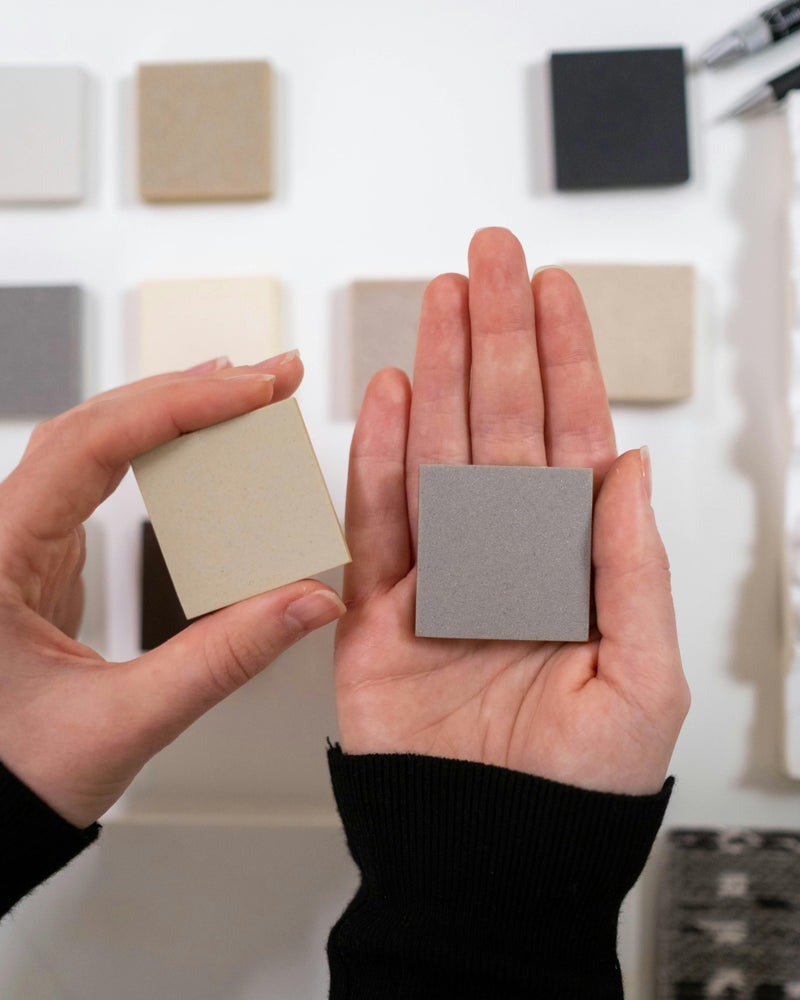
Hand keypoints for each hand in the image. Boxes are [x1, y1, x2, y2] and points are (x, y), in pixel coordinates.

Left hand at [0, 354, 344, 827]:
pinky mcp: (41, 555)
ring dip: (170, 411)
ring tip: (242, 393)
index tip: (255, 389)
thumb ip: (224, 659)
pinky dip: (156, 450)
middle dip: (188, 392)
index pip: (92, 444)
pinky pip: (98, 478)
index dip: (182, 406)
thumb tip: (310, 602)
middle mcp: (0, 533)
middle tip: (270, 378)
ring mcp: (18, 540)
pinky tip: (197, 444)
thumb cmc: (14, 775)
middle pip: (94, 425)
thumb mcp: (126, 722)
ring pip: (93, 442)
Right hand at [334, 228, 688, 794]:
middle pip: (502, 425)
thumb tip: (633, 466)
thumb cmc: (576, 787)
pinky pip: (376, 521)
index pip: (571, 441)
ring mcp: (440, 575)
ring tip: (442, 300)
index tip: (554, 293)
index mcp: (572, 565)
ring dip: (439, 373)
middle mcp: (506, 556)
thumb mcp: (641, 679)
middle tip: (490, 259)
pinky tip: (388, 395)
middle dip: (498, 338)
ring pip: (439, 452)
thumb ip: (630, 566)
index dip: (565, 363)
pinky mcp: (378, 610)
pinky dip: (378, 458)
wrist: (489, 855)